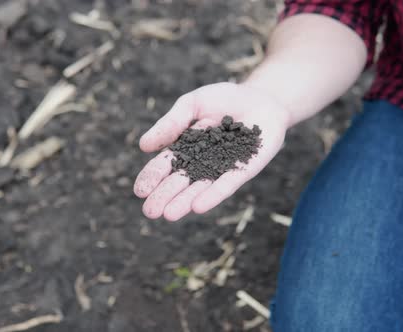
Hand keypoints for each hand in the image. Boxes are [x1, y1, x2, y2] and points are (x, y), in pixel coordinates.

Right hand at [134, 82, 289, 220]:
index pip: (164, 166)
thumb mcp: (192, 104)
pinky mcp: (243, 170)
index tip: (139, 191)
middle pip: (180, 182)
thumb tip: (143, 146)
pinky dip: (213, 195)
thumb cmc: (225, 99)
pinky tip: (199, 206)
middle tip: (150, 212)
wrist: (263, 97)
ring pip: (200, 188)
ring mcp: (222, 169)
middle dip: (164, 197)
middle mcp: (201, 163)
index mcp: (185, 148)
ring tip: (169, 215)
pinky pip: (227, 184)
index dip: (151, 178)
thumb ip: (171, 123)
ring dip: (184, 202)